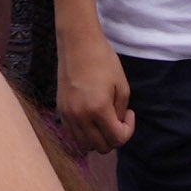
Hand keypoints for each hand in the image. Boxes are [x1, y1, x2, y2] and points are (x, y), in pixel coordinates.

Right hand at [55, 31, 135, 153]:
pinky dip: (84, 135)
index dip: (128, 131)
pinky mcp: (60, 110)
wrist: (77, 43)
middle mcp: (80, 117)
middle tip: (118, 119)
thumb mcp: (122, 86)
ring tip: (104, 121)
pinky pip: (72, 135)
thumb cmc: (103, 60)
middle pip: (101, 147)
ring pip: (84, 145)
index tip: (130, 114)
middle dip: (114, 138)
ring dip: (98, 139)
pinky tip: (91, 120)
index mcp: (98, 110)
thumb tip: (116, 125)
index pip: (116, 139)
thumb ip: (120, 112)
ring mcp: (68, 115)